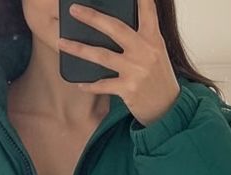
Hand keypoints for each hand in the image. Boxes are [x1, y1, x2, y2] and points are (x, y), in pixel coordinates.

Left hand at [58, 0, 180, 126]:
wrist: (169, 109)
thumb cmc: (159, 78)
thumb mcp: (157, 53)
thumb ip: (142, 38)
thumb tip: (114, 27)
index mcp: (153, 38)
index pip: (147, 10)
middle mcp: (144, 51)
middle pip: (114, 28)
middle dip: (92, 17)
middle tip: (73, 10)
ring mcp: (135, 70)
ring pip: (101, 55)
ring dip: (78, 49)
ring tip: (61, 43)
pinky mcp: (128, 89)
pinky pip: (102, 85)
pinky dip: (89, 85)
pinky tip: (79, 83)